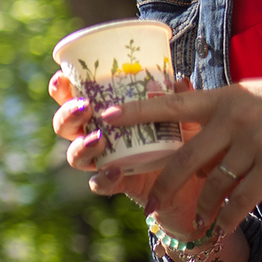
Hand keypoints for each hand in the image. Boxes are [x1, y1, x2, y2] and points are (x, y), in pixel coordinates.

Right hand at [48, 69, 183, 203]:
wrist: (199, 182)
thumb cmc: (185, 141)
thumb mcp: (185, 116)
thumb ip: (179, 99)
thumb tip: (179, 81)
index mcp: (106, 114)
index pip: (73, 98)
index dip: (61, 89)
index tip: (62, 77)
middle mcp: (98, 136)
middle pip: (65, 126)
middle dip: (66, 115)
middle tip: (84, 107)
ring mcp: (105, 162)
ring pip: (75, 156)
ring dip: (81, 146)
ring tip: (98, 139)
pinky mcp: (119, 184)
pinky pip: (100, 184)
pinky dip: (103, 179)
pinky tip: (114, 170)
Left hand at [96, 67, 261, 236]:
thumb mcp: (252, 94)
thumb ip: (221, 110)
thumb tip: (192, 126)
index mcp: (222, 99)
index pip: (170, 105)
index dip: (135, 112)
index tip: (104, 118)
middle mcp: (232, 119)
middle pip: (184, 157)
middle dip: (163, 186)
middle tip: (149, 206)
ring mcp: (253, 142)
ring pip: (213, 184)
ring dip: (200, 209)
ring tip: (191, 225)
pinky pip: (242, 199)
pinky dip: (228, 218)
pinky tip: (219, 230)